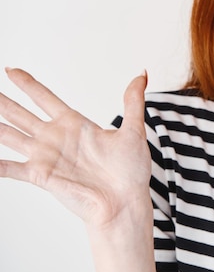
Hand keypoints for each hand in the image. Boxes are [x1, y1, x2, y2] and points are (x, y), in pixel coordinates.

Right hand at [0, 68, 150, 228]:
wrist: (126, 202)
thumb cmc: (131, 171)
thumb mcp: (134, 130)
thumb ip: (133, 102)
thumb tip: (142, 75)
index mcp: (75, 124)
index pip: (44, 98)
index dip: (27, 84)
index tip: (10, 70)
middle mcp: (56, 138)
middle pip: (20, 114)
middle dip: (2, 101)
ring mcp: (46, 156)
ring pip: (10, 135)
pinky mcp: (42, 175)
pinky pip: (11, 168)